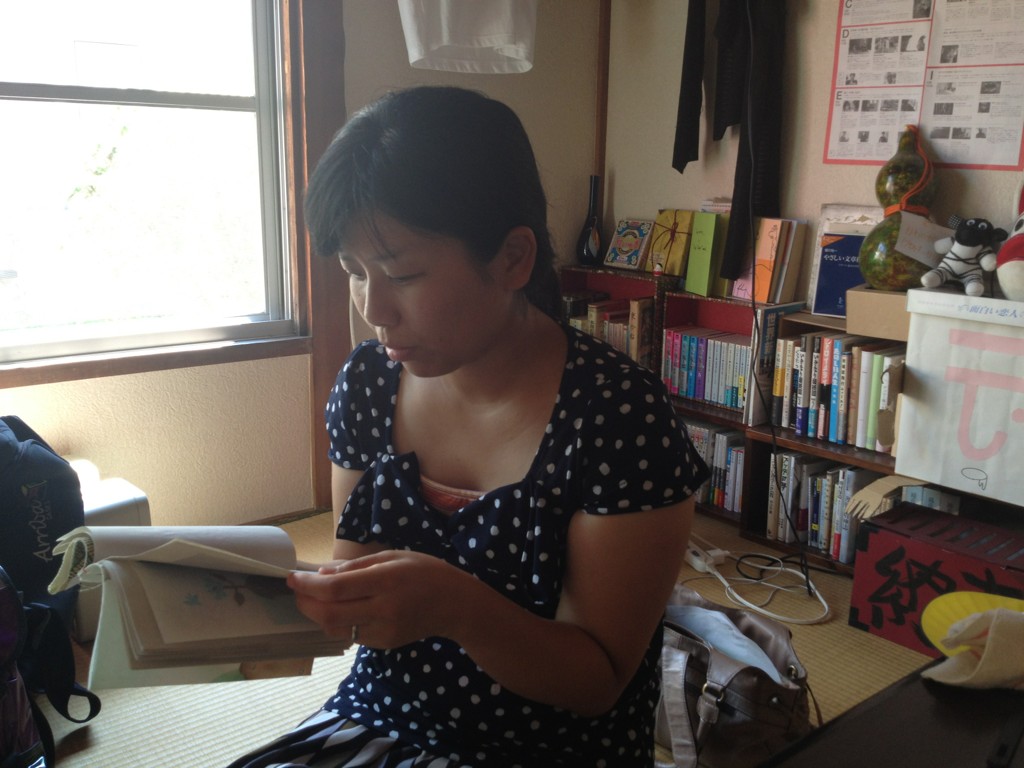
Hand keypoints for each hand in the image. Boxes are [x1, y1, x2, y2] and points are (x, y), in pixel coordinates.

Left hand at [287, 550, 464, 648]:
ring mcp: (383, 631)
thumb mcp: (392, 556)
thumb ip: (355, 566)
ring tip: (315, 599)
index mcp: (386, 581)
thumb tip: (321, 574)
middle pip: (329, 614)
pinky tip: (341, 609)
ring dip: (318, 615)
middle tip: (297, 591)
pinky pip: (350, 635)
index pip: (336, 588)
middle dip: (305, 603)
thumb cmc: (424, 572)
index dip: (308, 585)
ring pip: (336, 628)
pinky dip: (338, 622)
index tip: (291, 577)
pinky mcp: (384, 644)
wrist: (455, 605)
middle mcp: (383, 609)